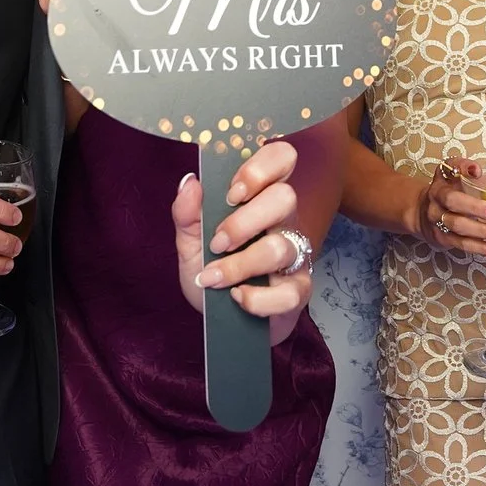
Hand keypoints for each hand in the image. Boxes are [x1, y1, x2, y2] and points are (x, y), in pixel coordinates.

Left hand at [175, 141, 312, 342]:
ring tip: (213, 277)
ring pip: (280, 247)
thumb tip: (189, 182)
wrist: (222, 325)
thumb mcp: (190, 245)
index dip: (261, 168)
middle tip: (218, 242)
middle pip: (285, 198)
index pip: (281, 160)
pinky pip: (287, 293)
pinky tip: (236, 298)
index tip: (232, 192)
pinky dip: (256, 298)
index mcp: (259, 201)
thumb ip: (187, 215)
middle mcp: (283, 223)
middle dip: (245, 220)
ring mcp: (295, 258)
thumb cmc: (212, 276)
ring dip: (239, 264)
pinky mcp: (298, 292)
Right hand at [412, 157, 485, 259]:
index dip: (463, 167)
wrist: (423, 214)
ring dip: (483, 231)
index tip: (478, 171)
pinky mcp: (442, 238)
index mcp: (445, 177)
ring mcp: (437, 218)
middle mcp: (437, 196)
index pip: (451, 167)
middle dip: (475, 207)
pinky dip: (483, 249)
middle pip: (452, 200)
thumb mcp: (469, 181)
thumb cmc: (455, 194)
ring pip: (458, 226)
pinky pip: (463, 244)